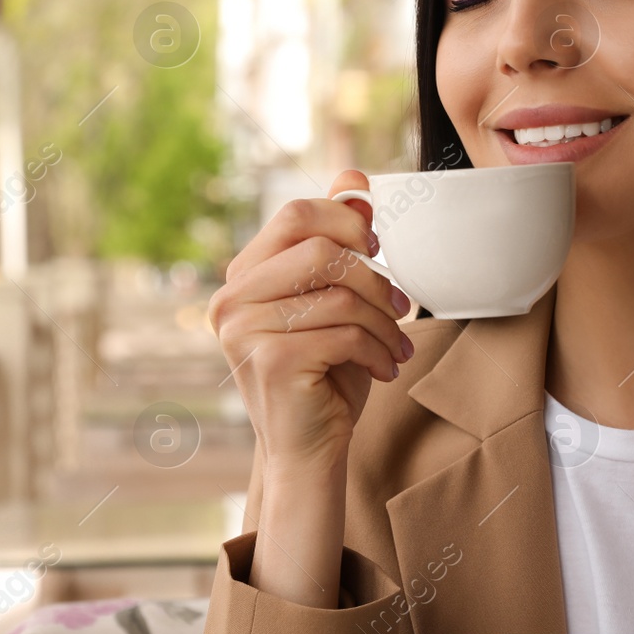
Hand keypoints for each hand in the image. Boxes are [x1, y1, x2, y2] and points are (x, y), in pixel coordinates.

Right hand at [207, 170, 414, 481]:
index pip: (293, 214)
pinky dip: (378, 350)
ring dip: (384, 322)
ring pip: (338, 295)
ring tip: (397, 345)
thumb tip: (354, 181)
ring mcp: (244, 331)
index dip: (344, 221)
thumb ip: (336, 241)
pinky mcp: (271, 361)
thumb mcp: (334, 301)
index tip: (376, 249)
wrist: (309, 451)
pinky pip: (344, 333)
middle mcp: (231, 300)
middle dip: (374, 279)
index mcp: (243, 277)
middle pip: (319, 250)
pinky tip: (385, 368)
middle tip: (402, 307)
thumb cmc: (324, 374)